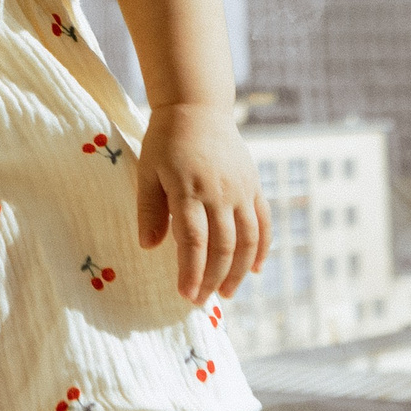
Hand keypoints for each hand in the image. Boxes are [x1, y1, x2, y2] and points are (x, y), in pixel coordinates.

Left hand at [134, 104, 267, 305]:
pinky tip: (254, 269)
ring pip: (246, 239)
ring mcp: (240, 190)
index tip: (185, 295)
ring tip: (227, 293)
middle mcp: (219, 193)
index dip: (191, 272)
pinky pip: (263, 222)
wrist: (197, 108)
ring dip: (238, 270)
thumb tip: (148, 247)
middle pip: (222, 246)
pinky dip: (262, 247)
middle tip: (201, 301)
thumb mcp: (147, 171)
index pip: (194, 242)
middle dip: (212, 278)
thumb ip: (149, 209)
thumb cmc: (165, 141)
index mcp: (189, 190)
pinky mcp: (253, 186)